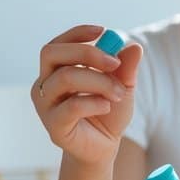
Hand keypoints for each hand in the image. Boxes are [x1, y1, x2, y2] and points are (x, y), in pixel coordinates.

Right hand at [32, 24, 141, 167]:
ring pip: (65, 77)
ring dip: (98, 81)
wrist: (104, 148)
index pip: (58, 44)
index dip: (77, 34)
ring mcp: (45, 106)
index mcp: (56, 70)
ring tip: (117, 93)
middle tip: (114, 62)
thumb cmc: (108, 113)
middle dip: (86, 52)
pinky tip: (106, 106)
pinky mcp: (54, 126)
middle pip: (52, 53)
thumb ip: (126, 68)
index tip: (103, 31)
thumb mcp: (122, 87)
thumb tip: (134, 47)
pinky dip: (94, 102)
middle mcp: (44, 84)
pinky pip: (71, 106)